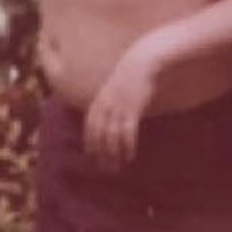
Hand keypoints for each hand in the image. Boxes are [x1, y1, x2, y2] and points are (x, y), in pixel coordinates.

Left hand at [83, 42, 157, 167]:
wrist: (141, 64)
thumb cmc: (129, 78)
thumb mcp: (112, 90)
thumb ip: (107, 104)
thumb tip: (108, 118)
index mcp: (98, 102)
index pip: (90, 127)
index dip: (90, 142)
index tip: (92, 155)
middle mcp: (105, 107)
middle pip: (99, 135)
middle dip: (101, 153)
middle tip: (105, 168)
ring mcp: (117, 109)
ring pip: (112, 137)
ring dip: (114, 154)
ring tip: (118, 166)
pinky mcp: (131, 109)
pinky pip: (127, 132)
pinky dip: (127, 146)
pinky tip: (130, 155)